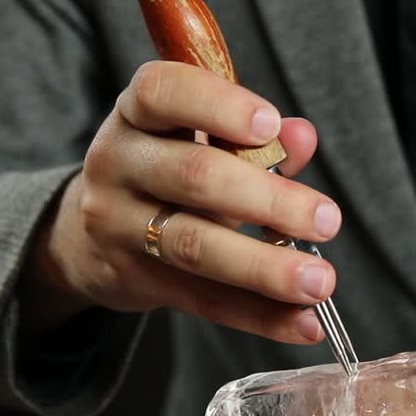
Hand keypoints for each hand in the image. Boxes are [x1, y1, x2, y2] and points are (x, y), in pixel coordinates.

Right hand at [20, 61, 340, 339]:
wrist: (89, 233)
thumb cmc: (169, 168)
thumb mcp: (201, 139)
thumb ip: (255, 138)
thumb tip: (301, 136)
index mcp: (138, 114)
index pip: (161, 92)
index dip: (217, 105)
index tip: (270, 124)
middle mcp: (118, 162)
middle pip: (193, 175)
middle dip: (267, 200)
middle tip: (326, 220)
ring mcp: (118, 224)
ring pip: (194, 245)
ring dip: (265, 267)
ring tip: (320, 280)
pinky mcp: (133, 280)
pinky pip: (202, 300)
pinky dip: (260, 315)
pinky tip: (304, 323)